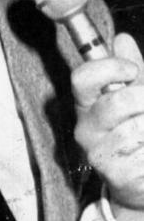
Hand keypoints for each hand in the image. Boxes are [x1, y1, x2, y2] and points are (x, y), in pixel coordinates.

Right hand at [73, 34, 143, 220]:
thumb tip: (123, 38)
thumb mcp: (134, 95)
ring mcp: (97, 152)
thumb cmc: (137, 131)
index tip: (132, 70)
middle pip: (116, 102)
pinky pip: (143, 154)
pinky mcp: (115, 174)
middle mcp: (85, 127)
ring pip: (136, 129)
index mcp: (86, 103)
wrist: (140, 182)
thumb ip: (133, 69)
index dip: (110, 68)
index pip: (82, 77)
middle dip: (143, 99)